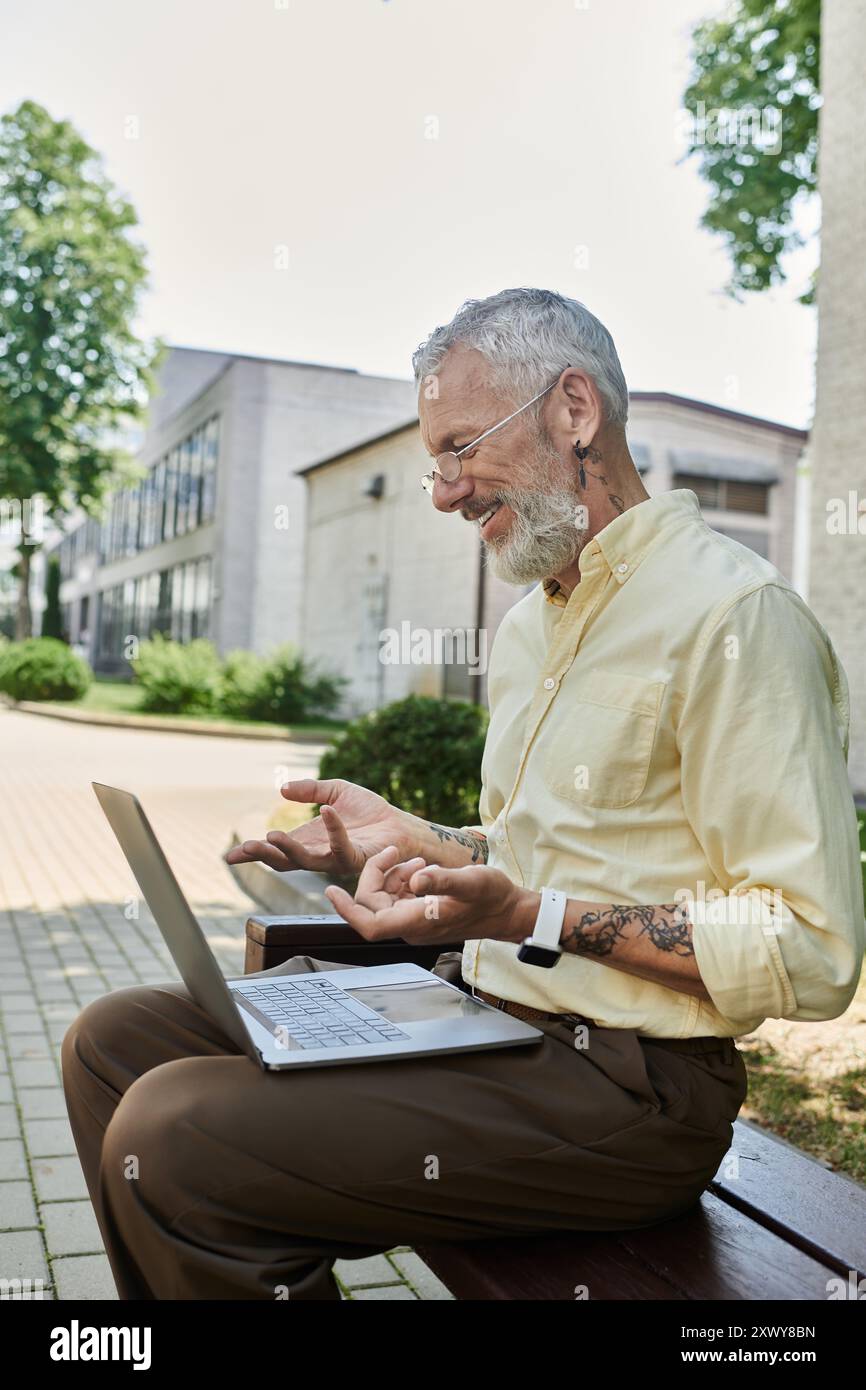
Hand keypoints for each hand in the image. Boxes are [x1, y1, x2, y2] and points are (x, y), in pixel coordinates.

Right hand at [225, 779, 418, 879]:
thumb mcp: (335, 791)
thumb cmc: (368, 811)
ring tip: (270, 837)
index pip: (276, 849)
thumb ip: (310, 790)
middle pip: (284, 860)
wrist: (398, 823)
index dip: (253, 853)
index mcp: (308, 840)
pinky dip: (334, 827)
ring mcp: (335, 859)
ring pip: (306, 861)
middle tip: (244, 850)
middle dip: (263, 856)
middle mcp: (317, 853)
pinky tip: (326, 810)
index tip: (229, 856)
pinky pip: (341, 845)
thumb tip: (281, 789)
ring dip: (288, 850)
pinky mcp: (356, 857)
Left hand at [324, 847, 536, 946]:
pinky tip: (421, 867)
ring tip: (417, 860)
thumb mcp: (469, 882)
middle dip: (377, 874)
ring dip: (392, 874)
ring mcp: (414, 920)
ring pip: (384, 897)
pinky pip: (398, 896)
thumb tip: (415, 879)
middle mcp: (410, 925)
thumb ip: (441, 880)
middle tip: (396, 851)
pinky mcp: (421, 912)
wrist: (508, 910)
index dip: (347, 910)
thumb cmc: (492, 898)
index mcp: (416, 922)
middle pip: (372, 903)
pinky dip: (402, 878)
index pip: (369, 924)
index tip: (330, 891)